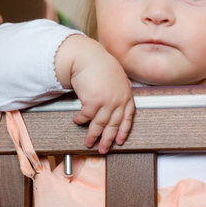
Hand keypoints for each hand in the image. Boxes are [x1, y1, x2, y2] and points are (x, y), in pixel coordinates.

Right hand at [55, 35, 134, 152]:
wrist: (87, 57)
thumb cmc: (100, 64)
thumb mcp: (117, 75)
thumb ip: (121, 86)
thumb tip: (125, 91)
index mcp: (126, 95)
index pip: (128, 118)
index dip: (123, 131)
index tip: (119, 141)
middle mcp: (118, 100)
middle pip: (114, 125)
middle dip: (107, 140)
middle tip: (103, 150)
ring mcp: (107, 102)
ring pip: (99, 125)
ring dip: (92, 136)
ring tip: (88, 142)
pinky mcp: (93, 102)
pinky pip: (86, 117)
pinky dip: (80, 120)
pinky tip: (77, 120)